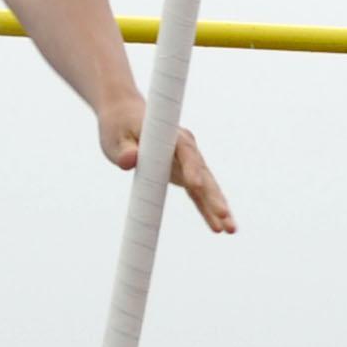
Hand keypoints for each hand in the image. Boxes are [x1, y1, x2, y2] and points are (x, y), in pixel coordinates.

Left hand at [96, 92, 236, 233]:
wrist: (124, 115)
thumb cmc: (118, 126)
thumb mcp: (115, 137)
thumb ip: (124, 150)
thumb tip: (129, 162)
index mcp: (169, 134)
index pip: (184, 150)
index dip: (190, 167)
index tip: (194, 185)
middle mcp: (185, 147)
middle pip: (202, 172)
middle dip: (213, 195)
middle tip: (224, 215)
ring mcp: (187, 161)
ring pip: (206, 186)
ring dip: (218, 207)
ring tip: (230, 230)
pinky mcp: (184, 173)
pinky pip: (198, 194)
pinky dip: (207, 210)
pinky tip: (218, 228)